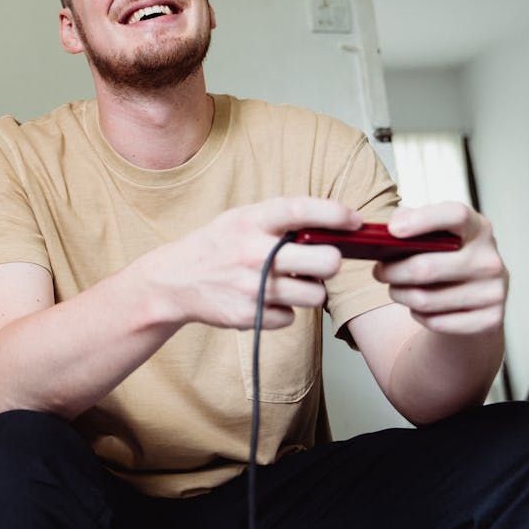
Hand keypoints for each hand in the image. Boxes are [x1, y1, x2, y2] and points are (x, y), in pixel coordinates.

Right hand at [141, 197, 362, 330]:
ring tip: (288, 282)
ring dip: (309, 289)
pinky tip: (264, 299)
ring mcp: (252, 287)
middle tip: (320, 262)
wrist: (174, 281)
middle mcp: (253, 253)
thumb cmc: (215, 247)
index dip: (335, 214)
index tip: (354, 220)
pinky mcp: (251, 315)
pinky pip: (292, 317)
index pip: (302, 211)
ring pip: (315, 294)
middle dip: (330, 263)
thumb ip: (279, 219)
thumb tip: (332, 225)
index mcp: (251, 221)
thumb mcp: (240, 219)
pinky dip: (283, 310)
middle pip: (325, 261)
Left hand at [375, 202, 506, 334]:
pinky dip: (418, 315)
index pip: (455, 215)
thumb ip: (410, 219)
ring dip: (399, 294)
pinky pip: (436, 322)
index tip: (393, 230)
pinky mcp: (490, 320)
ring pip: (425, 299)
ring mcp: (494, 291)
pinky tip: (419, 307)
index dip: (422, 220)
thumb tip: (388, 230)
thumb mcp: (435, 232)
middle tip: (379, 271)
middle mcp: (489, 259)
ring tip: (395, 288)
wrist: (477, 298)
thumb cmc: (446, 257)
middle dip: (391, 271)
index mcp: (477, 228)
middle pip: (426, 267)